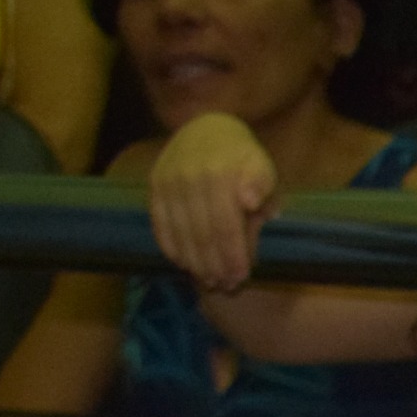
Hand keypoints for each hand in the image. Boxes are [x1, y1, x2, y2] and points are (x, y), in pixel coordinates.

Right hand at [148, 112, 281, 293]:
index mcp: (219, 174)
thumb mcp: (262, 167)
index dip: (232, 256)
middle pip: (201, 235)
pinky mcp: (154, 187)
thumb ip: (261, 186)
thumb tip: (249, 202)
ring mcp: (168, 182)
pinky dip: (172, 249)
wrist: (207, 130)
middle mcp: (189, 178)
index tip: (241, 278)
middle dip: (214, 266)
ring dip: (194, 264)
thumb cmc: (242, 159)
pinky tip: (185, 265)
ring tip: (209, 281)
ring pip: (179, 234)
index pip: (225, 226)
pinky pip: (160, 226)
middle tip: (225, 286)